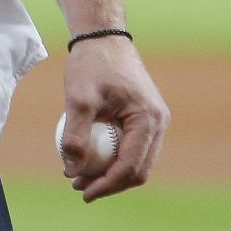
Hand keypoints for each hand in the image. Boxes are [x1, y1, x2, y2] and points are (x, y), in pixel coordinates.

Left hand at [59, 36, 168, 202]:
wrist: (103, 38)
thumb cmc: (91, 64)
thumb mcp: (78, 98)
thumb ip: (75, 136)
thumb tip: (71, 171)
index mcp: (149, 120)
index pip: (131, 167)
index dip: (107, 185)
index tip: (82, 191)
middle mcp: (159, 123)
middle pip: (139, 169)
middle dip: (110, 184)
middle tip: (79, 187)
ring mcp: (155, 121)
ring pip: (138, 161)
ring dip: (112, 173)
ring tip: (80, 176)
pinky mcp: (146, 118)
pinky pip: (133, 147)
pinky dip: (114, 158)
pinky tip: (89, 159)